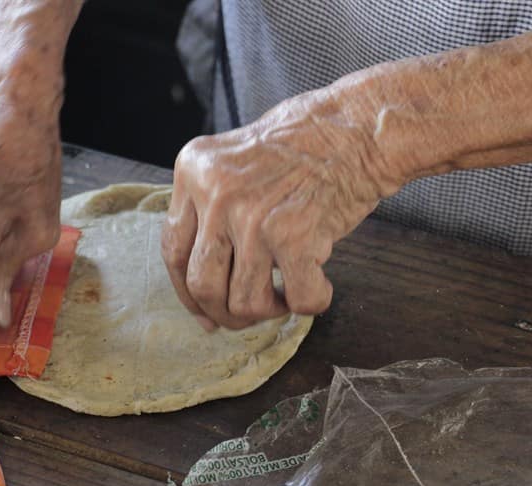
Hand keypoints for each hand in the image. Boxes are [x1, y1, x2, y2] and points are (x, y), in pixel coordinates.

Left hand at [161, 86, 399, 329]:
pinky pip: (297, 300)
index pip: (173, 251)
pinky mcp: (294, 236)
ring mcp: (253, 217)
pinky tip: (319, 283)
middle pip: (203, 285)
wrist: (358, 126)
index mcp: (194, 172)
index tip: (203, 311)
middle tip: (249, 314)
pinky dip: (311, 301)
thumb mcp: (232, 163)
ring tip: (286, 294)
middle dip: (225, 313)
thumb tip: (204, 290)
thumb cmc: (303, 145)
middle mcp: (216, 194)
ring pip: (245, 303)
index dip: (187, 293)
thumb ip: (211, 213)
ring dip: (269, 311)